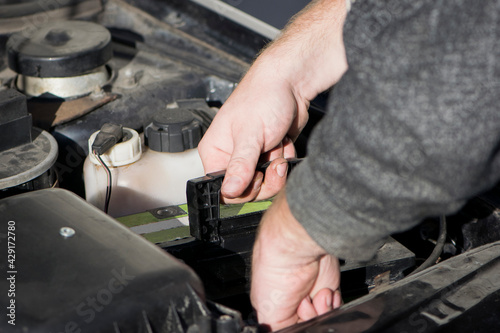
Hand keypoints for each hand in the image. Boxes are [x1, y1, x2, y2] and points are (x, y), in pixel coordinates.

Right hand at [198, 0, 347, 202]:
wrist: (290, 83)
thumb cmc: (264, 98)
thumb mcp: (250, 135)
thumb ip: (240, 166)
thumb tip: (229, 191)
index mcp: (215, 152)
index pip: (222, 189)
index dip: (242, 190)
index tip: (256, 177)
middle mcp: (230, 156)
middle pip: (246, 191)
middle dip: (265, 179)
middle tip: (273, 160)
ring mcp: (251, 156)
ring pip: (265, 183)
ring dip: (277, 167)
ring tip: (278, 145)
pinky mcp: (268, 154)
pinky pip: (277, 173)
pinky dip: (285, 160)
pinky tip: (284, 143)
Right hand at [251, 191, 341, 329]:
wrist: (296, 248)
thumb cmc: (274, 271)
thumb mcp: (266, 313)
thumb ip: (275, 328)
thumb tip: (283, 332)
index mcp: (275, 306)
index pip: (290, 327)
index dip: (295, 326)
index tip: (293, 321)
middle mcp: (294, 300)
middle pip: (307, 323)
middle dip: (307, 317)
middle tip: (302, 304)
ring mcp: (312, 293)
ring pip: (322, 317)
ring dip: (320, 311)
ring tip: (313, 296)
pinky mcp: (328, 286)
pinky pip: (336, 306)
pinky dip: (332, 302)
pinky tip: (324, 293)